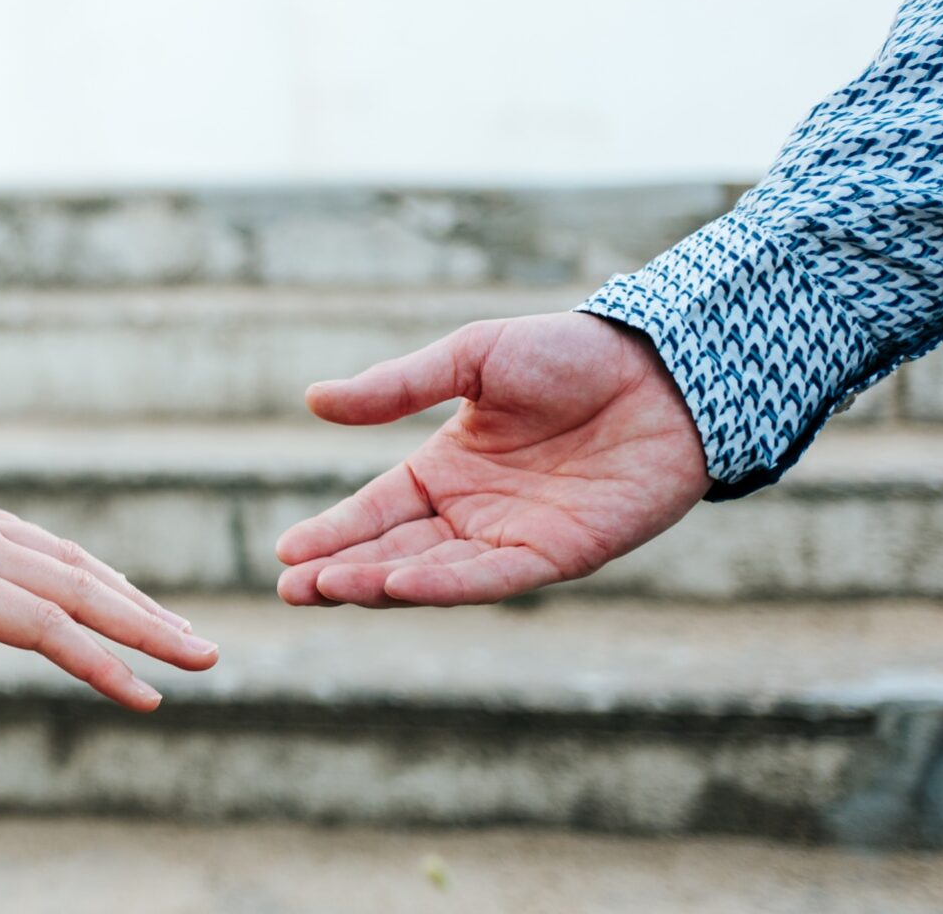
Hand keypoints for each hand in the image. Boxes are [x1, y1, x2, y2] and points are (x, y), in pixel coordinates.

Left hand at [0, 407, 218, 759]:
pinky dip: (94, 570)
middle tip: (210, 657)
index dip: (99, 663)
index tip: (150, 698)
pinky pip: (47, 546)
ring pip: (72, 564)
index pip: (40, 626)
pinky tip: (115, 587)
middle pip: (79, 590)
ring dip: (132, 598)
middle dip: (147, 627)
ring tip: (182, 630)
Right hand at [275, 312, 706, 606]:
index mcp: (449, 467)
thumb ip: (397, 387)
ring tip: (327, 587)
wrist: (657, 371)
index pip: (378, 509)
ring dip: (380, 583)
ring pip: (434, 572)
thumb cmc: (567, 354)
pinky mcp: (558, 555)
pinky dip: (444, 586)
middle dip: (342, 570)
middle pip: (396, 550)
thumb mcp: (472, 358)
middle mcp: (474, 512)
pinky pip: (492, 578)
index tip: (285, 554)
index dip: (333, 532)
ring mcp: (513, 537)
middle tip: (290, 589)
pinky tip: (399, 585)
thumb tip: (314, 400)